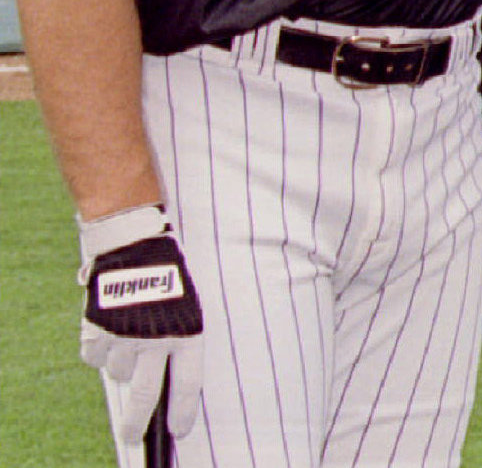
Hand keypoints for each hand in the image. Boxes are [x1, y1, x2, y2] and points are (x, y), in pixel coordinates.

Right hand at [78, 205, 204, 441]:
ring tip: (129, 333)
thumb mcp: (186, 308)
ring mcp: (125, 337)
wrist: (135, 245)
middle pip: (145, 394)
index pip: (187, 384)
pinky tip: (108, 329)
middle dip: (137, 422)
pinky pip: (93, 357)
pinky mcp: (98, 330)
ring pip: (118, 372)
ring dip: (121, 362)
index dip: (183, 410)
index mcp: (187, 333)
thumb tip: (163, 379)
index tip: (178, 431)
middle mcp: (156, 340)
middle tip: (131, 437)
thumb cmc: (168, 276)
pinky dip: (98, 348)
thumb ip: (177, 341)